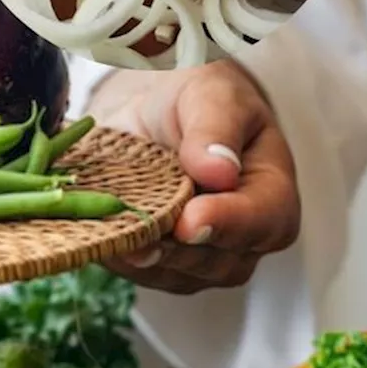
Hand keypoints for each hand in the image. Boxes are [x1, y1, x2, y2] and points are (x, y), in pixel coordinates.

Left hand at [88, 59, 300, 294]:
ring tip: (105, 226)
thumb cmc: (199, 101)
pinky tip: (95, 231)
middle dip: (173, 248)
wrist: (158, 116)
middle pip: (215, 260)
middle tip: (134, 227)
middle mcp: (245, 237)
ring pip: (175, 273)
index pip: (262, 220)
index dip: (225, 224)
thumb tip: (219, 170)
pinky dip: (118, 254)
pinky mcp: (166, 265)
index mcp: (271, 192)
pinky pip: (142, 272)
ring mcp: (205, 257)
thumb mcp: (212, 95)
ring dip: (139, 254)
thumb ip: (216, 128)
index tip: (189, 222)